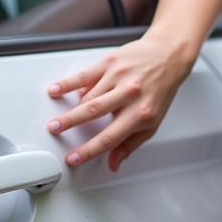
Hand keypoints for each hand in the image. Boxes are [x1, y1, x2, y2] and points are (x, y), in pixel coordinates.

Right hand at [46, 29, 195, 171]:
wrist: (168, 57)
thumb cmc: (159, 91)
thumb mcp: (151, 123)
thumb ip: (129, 145)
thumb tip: (114, 164)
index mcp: (141, 114)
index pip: (109, 138)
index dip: (89, 150)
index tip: (73, 158)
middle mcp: (130, 94)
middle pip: (93, 112)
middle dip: (70, 123)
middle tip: (54, 131)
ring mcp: (119, 77)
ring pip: (88, 96)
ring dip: (73, 109)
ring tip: (60, 118)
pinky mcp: (110, 63)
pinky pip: (84, 76)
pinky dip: (68, 84)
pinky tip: (56, 91)